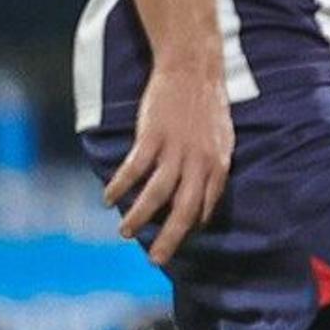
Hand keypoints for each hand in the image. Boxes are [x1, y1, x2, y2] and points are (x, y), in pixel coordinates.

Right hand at [107, 62, 232, 266]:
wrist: (193, 69)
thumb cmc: (205, 106)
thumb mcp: (220, 140)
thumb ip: (211, 168)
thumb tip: (202, 198)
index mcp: (218, 164)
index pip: (205, 206)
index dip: (190, 226)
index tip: (176, 241)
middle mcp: (200, 161)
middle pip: (183, 210)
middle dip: (169, 238)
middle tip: (155, 260)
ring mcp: (176, 149)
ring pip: (156, 194)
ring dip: (139, 216)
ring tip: (126, 233)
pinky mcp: (152, 136)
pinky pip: (134, 169)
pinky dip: (121, 186)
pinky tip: (109, 199)